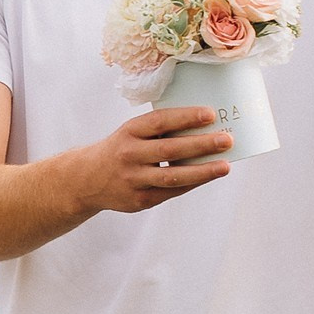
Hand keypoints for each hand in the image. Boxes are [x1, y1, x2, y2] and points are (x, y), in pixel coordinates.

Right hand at [70, 107, 232, 212]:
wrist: (87, 179)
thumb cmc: (121, 149)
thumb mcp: (131, 133)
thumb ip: (159, 130)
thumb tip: (203, 126)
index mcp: (129, 131)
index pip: (159, 121)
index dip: (185, 117)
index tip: (210, 114)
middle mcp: (129, 154)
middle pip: (169, 149)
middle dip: (201, 144)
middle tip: (226, 140)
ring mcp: (133, 179)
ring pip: (172, 175)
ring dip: (202, 171)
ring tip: (225, 166)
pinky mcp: (139, 200)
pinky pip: (171, 191)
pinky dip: (191, 183)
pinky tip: (208, 176)